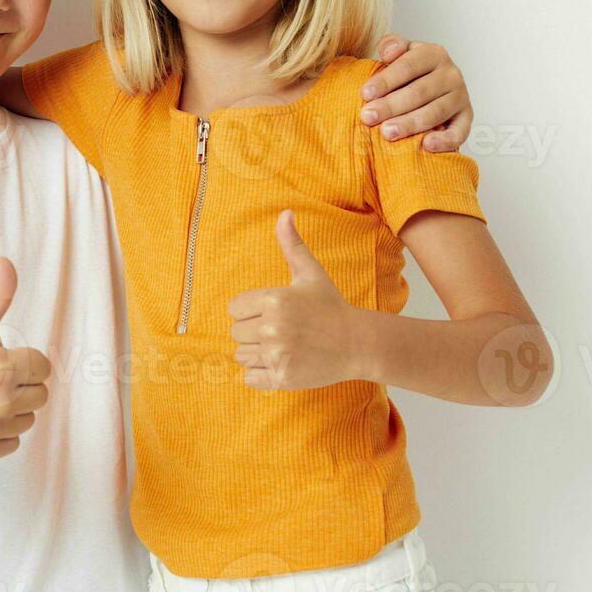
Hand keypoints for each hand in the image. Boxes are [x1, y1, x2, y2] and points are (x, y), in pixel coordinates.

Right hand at [0, 258, 51, 458]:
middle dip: (21, 385)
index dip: (25, 360)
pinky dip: (1, 431)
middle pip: (41, 395)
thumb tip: (6, 261)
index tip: (2, 360)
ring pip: (29, 418)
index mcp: (3, 368)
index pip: (43, 367)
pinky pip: (15, 441)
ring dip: (13, 409)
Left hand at [229, 211, 364, 390]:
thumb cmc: (330, 306)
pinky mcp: (282, 378)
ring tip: (282, 346)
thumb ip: (292, 245)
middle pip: (236, 333)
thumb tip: (284, 213)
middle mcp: (273, 328)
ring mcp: (277, 355)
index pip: (234, 309)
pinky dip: (260, 374)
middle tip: (281, 330)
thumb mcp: (310, 274)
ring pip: (241, 355)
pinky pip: (249, 378)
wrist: (357, 343)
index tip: (271, 313)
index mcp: (274, 300)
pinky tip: (280, 363)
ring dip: (256, 353)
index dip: (250, 311)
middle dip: (253, 332)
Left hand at [360, 34, 472, 151]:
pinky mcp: (466, 118)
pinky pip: (459, 132)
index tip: (365, 94)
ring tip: (387, 133)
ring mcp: (460, 97)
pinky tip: (426, 145)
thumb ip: (391, 45)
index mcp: (433, 54)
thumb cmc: (409, 73)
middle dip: (391, 105)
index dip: (386, 80)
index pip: (408, 66)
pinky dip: (444, 140)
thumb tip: (388, 52)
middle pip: (419, 92)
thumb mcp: (400, 53)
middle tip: (368, 117)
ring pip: (435, 112)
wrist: (430, 89)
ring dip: (410, 123)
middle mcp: (451, 74)